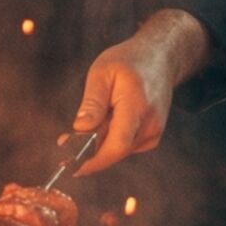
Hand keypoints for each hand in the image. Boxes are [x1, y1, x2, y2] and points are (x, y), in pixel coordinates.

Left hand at [70, 28, 185, 174]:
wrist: (160, 58)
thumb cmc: (129, 61)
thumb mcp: (102, 73)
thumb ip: (92, 102)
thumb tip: (80, 129)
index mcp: (137, 107)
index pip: (116, 145)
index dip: (93, 161)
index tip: (72, 166)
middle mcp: (150, 124)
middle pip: (115, 151)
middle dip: (89, 152)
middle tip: (65, 143)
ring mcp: (154, 132)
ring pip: (120, 150)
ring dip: (100, 144)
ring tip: (90, 122)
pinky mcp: (153, 135)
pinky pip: (127, 146)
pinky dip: (112, 140)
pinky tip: (108, 121)